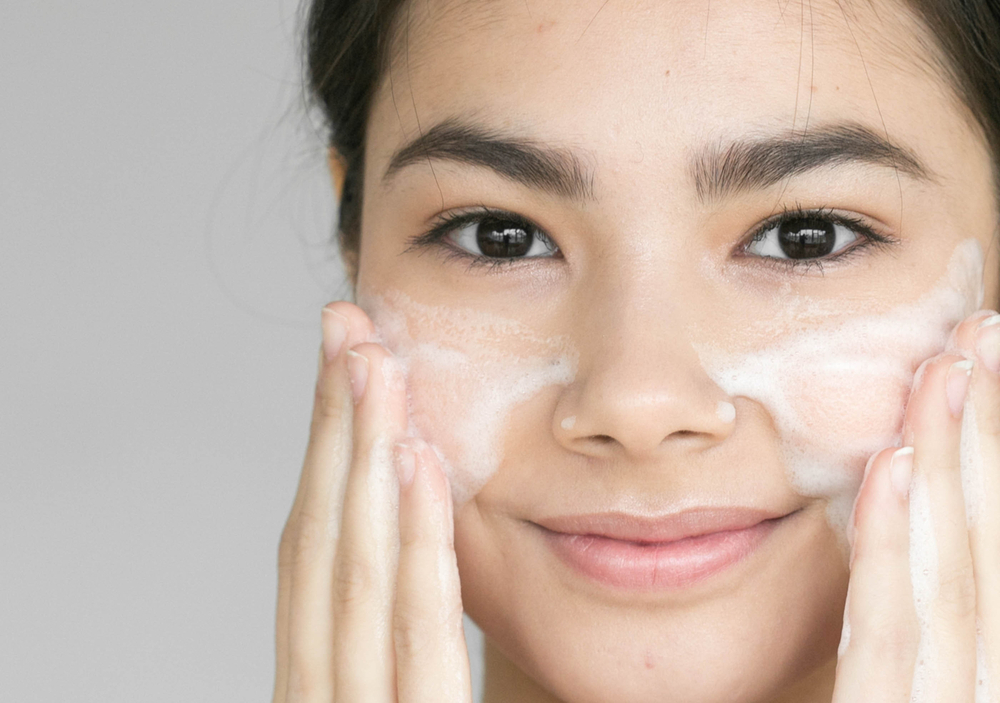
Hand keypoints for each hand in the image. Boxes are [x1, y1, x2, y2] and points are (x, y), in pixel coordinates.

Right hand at [272, 302, 472, 702]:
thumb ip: (392, 650)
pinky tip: (418, 464)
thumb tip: (396, 542)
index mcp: (314, 681)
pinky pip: (419, 633)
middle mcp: (319, 693)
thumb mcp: (396, 702)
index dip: (319, 449)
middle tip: (348, 328)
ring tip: (375, 368)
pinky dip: (417, 544)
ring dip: (364, 459)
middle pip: (319, 543)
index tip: (338, 363)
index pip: (309, 552)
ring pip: (356, 571)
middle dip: (332, 428)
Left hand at [834, 310, 999, 700]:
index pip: (999, 549)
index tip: (988, 366)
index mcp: (987, 672)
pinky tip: (890, 463)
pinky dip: (892, 544)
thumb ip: (910, 625)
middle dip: (989, 433)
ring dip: (954, 462)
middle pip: (991, 545)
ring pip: (955, 572)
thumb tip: (913, 496)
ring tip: (950, 367)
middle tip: (982, 332)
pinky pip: (887, 633)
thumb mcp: (903, 690)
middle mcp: (985, 684)